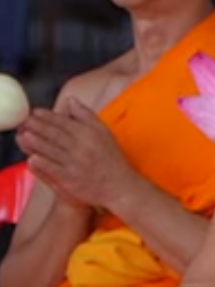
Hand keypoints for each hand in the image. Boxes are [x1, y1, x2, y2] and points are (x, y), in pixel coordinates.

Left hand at [16, 100, 143, 213]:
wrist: (119, 186)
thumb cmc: (111, 158)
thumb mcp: (104, 132)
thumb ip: (87, 115)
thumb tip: (70, 100)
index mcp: (89, 134)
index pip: (64, 122)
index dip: (48, 116)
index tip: (35, 112)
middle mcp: (82, 147)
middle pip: (55, 134)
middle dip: (38, 126)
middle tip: (25, 120)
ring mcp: (75, 163)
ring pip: (52, 150)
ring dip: (36, 142)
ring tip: (24, 135)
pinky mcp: (70, 179)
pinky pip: (53, 169)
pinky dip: (43, 164)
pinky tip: (32, 158)